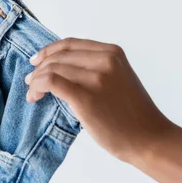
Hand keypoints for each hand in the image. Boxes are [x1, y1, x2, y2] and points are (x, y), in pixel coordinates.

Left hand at [25, 38, 173, 161]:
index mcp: (112, 52)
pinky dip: (37, 86)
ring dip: (36, 80)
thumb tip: (59, 66)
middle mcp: (104, 60)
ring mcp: (95, 78)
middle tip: (31, 80)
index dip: (49, 50)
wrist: (150, 139)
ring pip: (52, 69)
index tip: (37, 60)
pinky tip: (35, 96)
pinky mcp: (85, 96)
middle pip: (59, 56)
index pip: (71, 44)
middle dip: (40, 67)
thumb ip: (95, 67)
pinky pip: (50, 82)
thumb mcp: (118, 78)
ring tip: (33, 92)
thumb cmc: (133, 114)